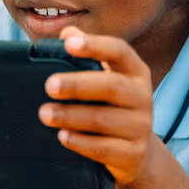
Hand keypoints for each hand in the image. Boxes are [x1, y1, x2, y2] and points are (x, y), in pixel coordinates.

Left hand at [39, 27, 156, 185]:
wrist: (136, 154)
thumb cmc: (111, 108)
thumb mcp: (104, 79)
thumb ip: (85, 56)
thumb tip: (66, 34)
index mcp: (135, 72)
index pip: (119, 51)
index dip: (95, 46)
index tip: (69, 44)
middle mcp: (143, 97)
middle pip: (111, 86)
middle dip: (77, 85)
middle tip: (49, 86)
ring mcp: (140, 127)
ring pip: (104, 119)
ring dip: (71, 116)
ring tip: (45, 114)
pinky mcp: (133, 155)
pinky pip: (105, 149)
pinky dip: (81, 143)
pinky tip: (62, 137)